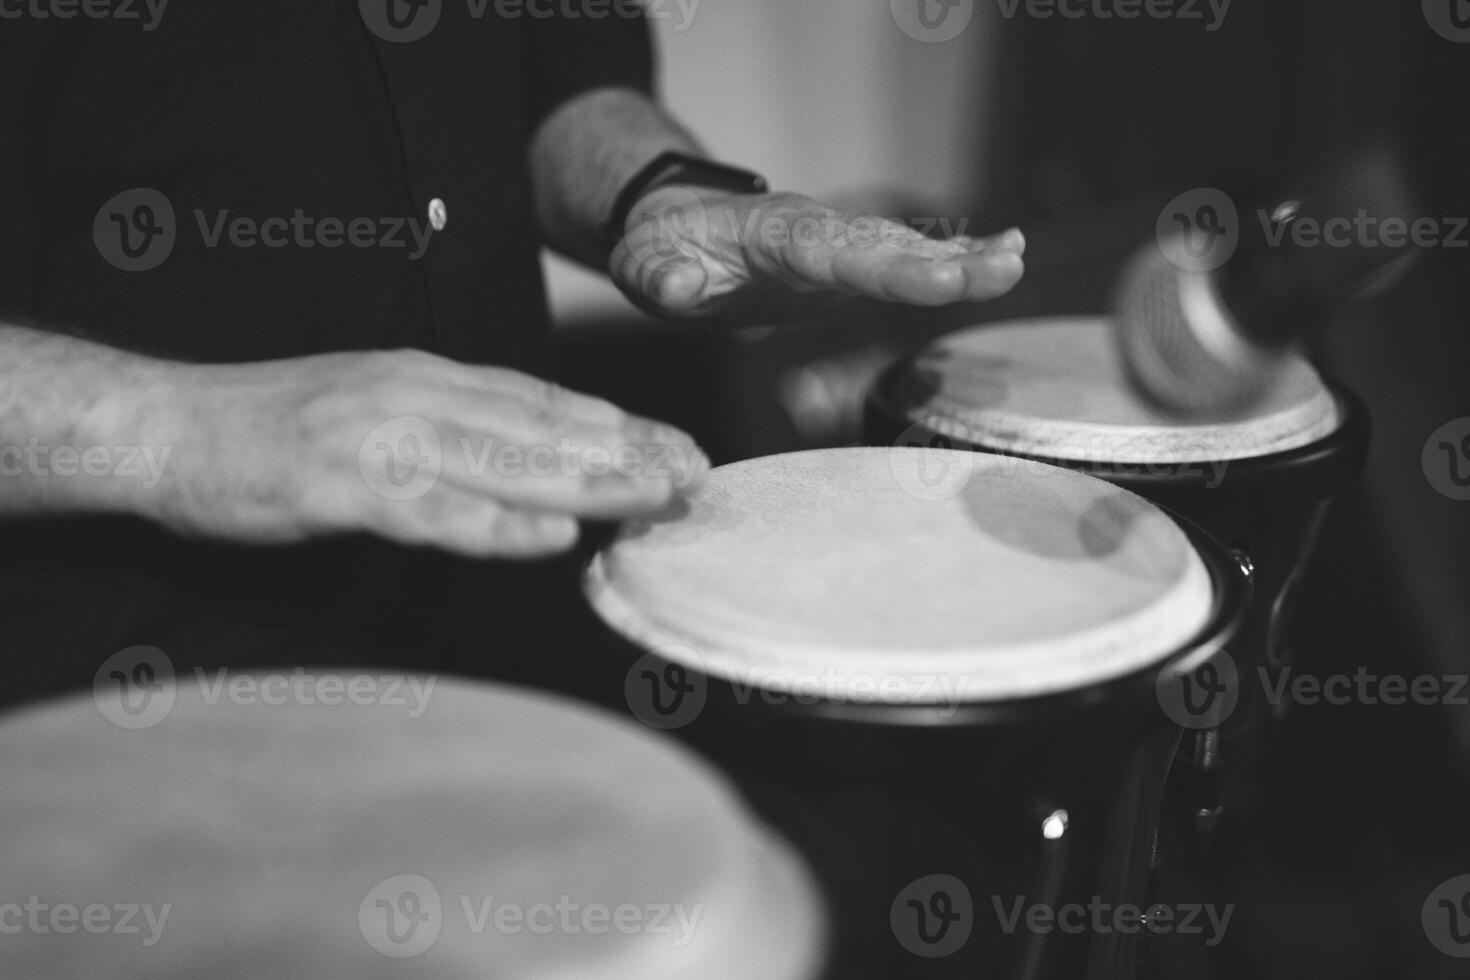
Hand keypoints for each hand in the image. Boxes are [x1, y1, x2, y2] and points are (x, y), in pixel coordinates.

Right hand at [135, 349, 706, 558]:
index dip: (619, 425)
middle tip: (695, 475)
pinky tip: (547, 541)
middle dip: (625, 452)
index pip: (545, 400)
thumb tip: (535, 463)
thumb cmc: (280, 428)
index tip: (682, 448)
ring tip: (652, 499)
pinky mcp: (335, 486)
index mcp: (430, 376)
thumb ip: (455, 429)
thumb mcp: (382, 406)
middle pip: (540, 427)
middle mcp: (416, 395)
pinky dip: (491, 526)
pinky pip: (428, 511)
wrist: (168, 424)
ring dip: (583, 482)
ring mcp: (376, 437)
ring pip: (500, 462)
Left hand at [610, 187, 1025, 322]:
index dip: (883, 265)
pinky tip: (1006, 258)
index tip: (935, 277)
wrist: (680, 230)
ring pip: (905, 247)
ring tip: (1015, 262)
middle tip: (1000, 270)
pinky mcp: (852, 263)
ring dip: (962, 257)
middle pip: (884, 246)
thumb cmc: (665, 249)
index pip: (829, 250)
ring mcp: (839, 244)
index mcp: (770, 233)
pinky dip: (956, 258)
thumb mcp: (642, 264)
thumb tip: (680, 286)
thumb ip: (659, 275)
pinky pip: (907, 257)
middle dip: (941, 260)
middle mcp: (816, 231)